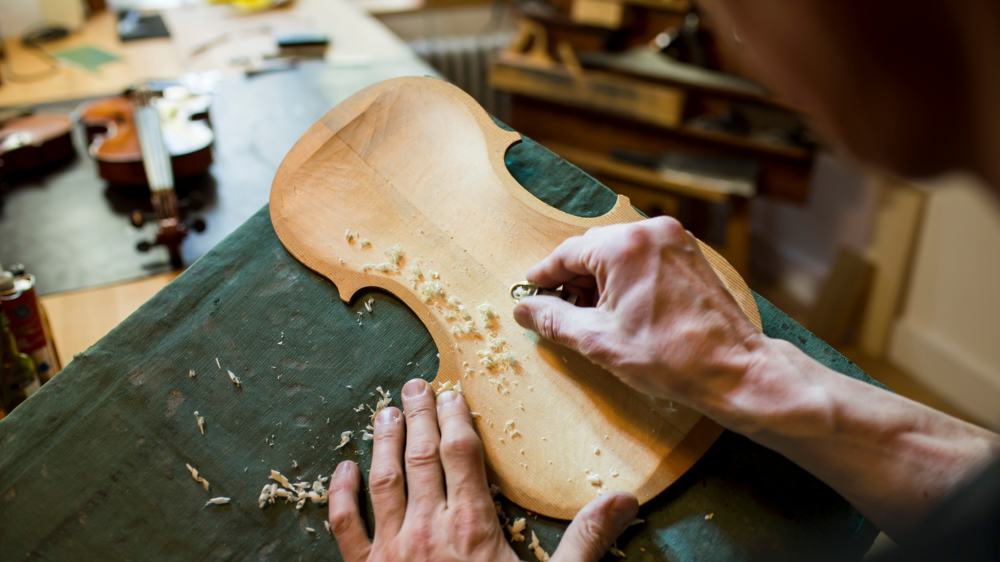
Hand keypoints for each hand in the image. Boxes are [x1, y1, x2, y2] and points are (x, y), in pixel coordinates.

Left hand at [328, 378, 639, 561]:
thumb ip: (585, 541)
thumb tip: (625, 500)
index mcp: (472, 526)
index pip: (462, 455)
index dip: (456, 418)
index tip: (452, 392)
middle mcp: (427, 528)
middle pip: (422, 457)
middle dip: (418, 417)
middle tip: (414, 385)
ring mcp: (391, 550)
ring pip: (383, 481)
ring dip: (382, 442)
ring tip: (383, 412)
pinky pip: (344, 526)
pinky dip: (340, 494)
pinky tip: (342, 468)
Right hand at [513, 216, 764, 415]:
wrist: (733, 369)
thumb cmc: (670, 357)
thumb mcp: (598, 340)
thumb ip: (553, 318)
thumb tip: (524, 308)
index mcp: (625, 246)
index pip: (567, 253)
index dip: (544, 277)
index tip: (530, 293)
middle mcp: (651, 232)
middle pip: (593, 249)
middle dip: (572, 280)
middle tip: (558, 311)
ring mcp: (675, 241)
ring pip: (620, 253)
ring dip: (599, 280)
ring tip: (591, 316)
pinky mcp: (690, 256)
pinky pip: (644, 258)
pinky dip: (626, 278)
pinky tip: (621, 309)